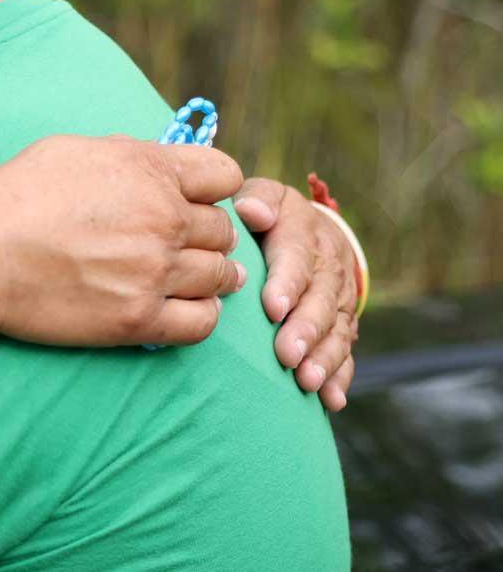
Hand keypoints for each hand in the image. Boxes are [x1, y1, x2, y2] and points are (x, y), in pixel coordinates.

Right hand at [0, 135, 247, 346]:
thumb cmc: (13, 196)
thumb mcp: (72, 150)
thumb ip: (127, 154)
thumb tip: (155, 162)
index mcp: (149, 169)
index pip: (226, 175)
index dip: (212, 189)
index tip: (193, 201)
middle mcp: (163, 218)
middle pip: (223, 230)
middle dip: (204, 235)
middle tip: (176, 244)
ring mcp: (154, 271)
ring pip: (220, 276)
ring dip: (206, 276)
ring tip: (179, 277)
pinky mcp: (138, 319)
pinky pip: (203, 323)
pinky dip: (198, 315)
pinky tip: (177, 307)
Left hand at [235, 179, 359, 409]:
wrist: (311, 230)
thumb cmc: (269, 217)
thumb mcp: (264, 197)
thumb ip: (257, 200)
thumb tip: (250, 212)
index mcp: (304, 233)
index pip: (298, 258)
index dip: (287, 283)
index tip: (272, 309)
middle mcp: (329, 267)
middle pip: (321, 300)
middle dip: (306, 329)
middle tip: (287, 355)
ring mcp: (339, 299)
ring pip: (336, 330)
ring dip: (323, 358)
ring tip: (306, 381)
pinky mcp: (343, 323)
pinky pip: (346, 351)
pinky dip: (340, 376)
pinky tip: (331, 400)